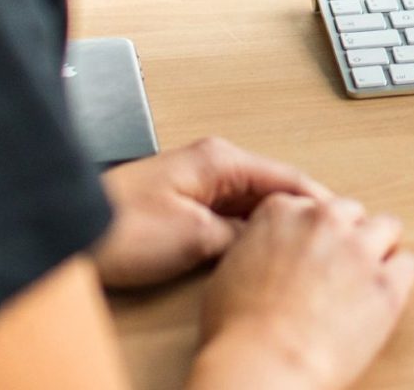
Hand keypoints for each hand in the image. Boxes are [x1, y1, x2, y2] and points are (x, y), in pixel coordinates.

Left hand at [96, 137, 332, 289]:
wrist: (69, 231)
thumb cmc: (120, 226)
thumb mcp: (195, 237)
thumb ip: (240, 235)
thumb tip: (267, 239)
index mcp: (220, 160)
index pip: (287, 177)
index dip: (319, 202)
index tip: (344, 220)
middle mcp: (211, 164)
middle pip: (271, 189)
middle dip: (298, 215)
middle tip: (326, 240)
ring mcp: (195, 183)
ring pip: (250, 204)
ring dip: (270, 226)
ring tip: (296, 251)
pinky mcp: (180, 204)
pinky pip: (227, 215)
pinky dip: (245, 232)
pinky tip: (252, 253)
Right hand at [189, 195, 413, 389]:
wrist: (263, 365)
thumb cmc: (236, 332)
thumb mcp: (228, 272)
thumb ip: (256, 248)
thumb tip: (264, 255)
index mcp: (282, 212)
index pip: (311, 205)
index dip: (313, 232)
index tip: (312, 251)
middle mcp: (323, 220)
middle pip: (350, 212)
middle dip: (347, 236)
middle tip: (340, 267)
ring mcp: (359, 249)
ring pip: (387, 227)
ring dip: (378, 249)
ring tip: (367, 277)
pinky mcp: (387, 284)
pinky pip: (408, 264)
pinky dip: (398, 279)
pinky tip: (383, 296)